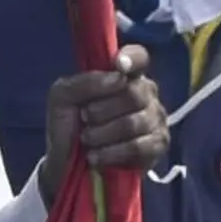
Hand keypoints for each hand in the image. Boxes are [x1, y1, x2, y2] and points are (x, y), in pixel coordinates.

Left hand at [40, 44, 166, 195]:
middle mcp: (145, 93)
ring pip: (134, 122)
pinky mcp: (158, 145)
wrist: (66, 163)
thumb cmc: (68, 124)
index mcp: (124, 76)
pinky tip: (97, 156)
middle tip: (85, 119)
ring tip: (87, 140)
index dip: (132, 58)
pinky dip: (113, 153)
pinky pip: (140, 146)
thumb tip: (117, 78)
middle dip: (101, 110)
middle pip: (134, 94)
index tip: (119, 65)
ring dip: (102, 134)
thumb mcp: (62, 97)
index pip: (139, 58)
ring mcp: (155, 119)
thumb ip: (84, 82)